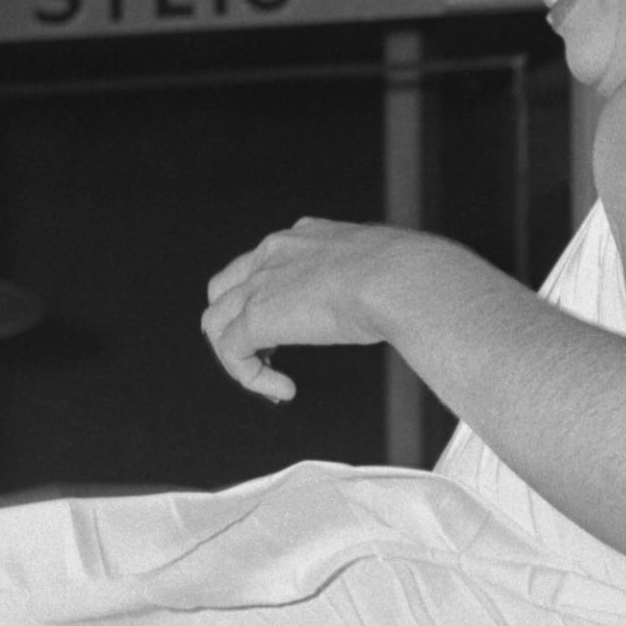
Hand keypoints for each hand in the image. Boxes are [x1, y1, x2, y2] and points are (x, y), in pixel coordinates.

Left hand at [201, 217, 405, 401]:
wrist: (401, 279)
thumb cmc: (407, 276)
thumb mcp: (384, 268)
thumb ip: (374, 279)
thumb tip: (395, 298)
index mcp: (305, 236)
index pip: (264, 264)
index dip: (269, 298)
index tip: (294, 325)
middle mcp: (274, 253)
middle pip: (225, 289)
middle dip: (238, 323)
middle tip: (268, 353)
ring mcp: (260, 284)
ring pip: (218, 322)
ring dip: (240, 354)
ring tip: (269, 377)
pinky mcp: (256, 317)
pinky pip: (232, 353)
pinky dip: (250, 376)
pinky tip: (282, 389)